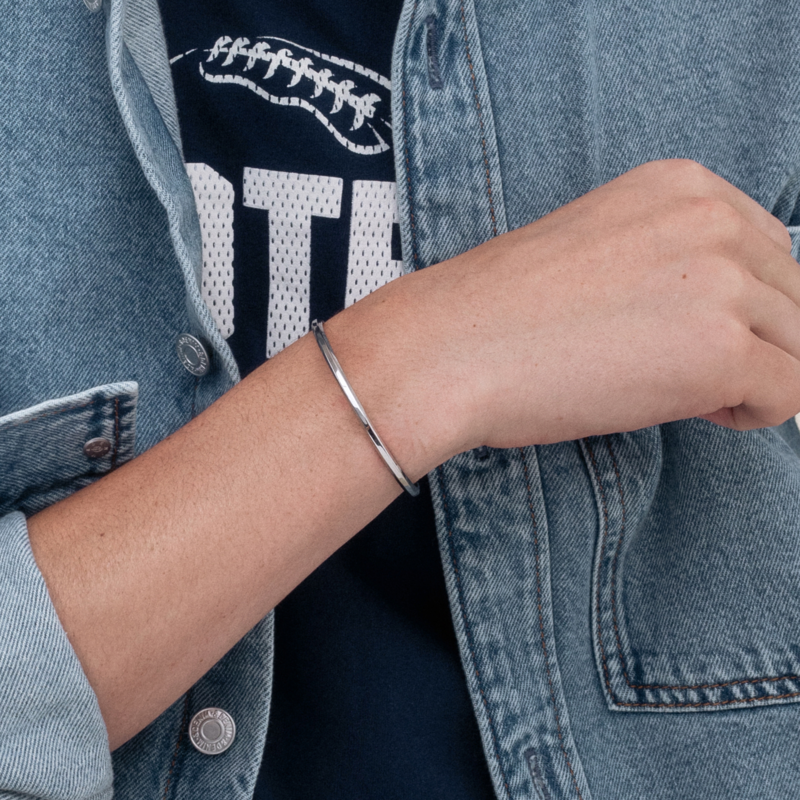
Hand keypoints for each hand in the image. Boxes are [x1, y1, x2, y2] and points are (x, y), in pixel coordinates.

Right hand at [328, 159, 799, 466]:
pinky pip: (791, 396)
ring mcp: (724, 285)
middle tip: (683, 372)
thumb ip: (672, 262)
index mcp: (683, 184)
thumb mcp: (598, 251)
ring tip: (684, 391)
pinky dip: (754, 413)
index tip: (697, 334)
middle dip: (755, 342)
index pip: (772, 249)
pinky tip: (696, 411)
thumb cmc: (500, 310)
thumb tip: (727, 318)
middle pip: (793, 298)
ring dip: (755, 376)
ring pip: (799, 346)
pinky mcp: (721, 353)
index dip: (745, 304)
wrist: (450, 348)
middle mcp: (715, 220)